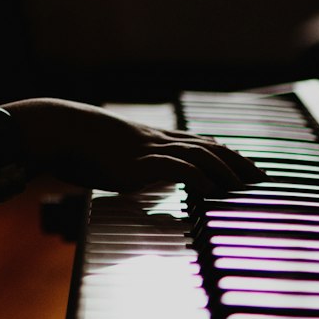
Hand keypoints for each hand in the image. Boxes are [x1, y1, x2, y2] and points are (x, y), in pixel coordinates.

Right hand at [13, 98, 264, 195]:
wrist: (58, 128)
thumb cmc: (76, 143)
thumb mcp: (108, 153)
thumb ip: (125, 164)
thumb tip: (129, 177)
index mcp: (151, 138)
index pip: (198, 141)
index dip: (224, 153)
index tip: (245, 166)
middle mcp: (156, 140)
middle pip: (208, 147)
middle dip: (236, 162)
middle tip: (260, 178)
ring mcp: (148, 149)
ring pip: (198, 155)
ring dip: (223, 171)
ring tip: (243, 186)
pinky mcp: (138, 163)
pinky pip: (175, 168)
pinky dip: (196, 178)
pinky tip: (210, 190)